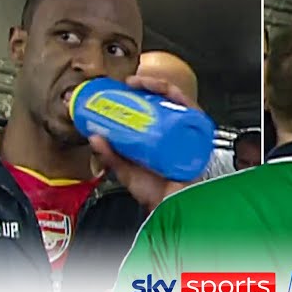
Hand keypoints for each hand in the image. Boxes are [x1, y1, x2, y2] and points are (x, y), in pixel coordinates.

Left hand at [89, 75, 202, 211]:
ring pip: (181, 103)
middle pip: (167, 101)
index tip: (123, 88)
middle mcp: (175, 133)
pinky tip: (172, 95)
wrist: (171, 208)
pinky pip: (196, 116)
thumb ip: (109, 155)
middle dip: (151, 85)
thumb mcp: (126, 171)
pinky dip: (186, 102)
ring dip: (165, 88)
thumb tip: (94, 136)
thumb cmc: (156, 194)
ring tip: (148, 84)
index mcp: (159, 138)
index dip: (140, 94)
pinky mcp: (198, 139)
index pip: (153, 108)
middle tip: (133, 82)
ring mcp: (187, 135)